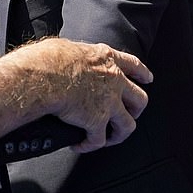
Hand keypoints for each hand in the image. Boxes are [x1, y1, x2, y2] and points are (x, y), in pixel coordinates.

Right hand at [0, 39, 151, 151]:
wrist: (44, 77)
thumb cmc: (48, 59)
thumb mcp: (65, 46)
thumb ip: (74, 54)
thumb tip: (62, 57)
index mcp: (106, 59)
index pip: (133, 65)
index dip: (142, 73)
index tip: (148, 79)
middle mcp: (114, 81)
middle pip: (139, 98)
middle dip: (136, 109)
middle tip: (130, 113)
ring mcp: (109, 103)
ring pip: (128, 125)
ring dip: (119, 133)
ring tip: (109, 138)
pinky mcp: (96, 122)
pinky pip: (98, 140)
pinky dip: (88, 145)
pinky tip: (79, 146)